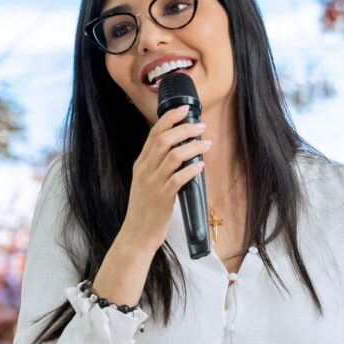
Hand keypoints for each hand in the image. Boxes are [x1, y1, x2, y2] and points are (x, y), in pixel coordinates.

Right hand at [121, 104, 210, 253]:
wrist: (136, 234)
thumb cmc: (144, 210)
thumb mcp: (145, 183)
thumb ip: (156, 167)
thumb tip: (179, 151)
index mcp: (140, 164)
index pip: (154, 134)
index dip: (170, 118)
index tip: (185, 109)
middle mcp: (144, 170)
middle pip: (164, 140)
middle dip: (185, 129)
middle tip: (201, 126)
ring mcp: (153, 184)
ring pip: (174, 156)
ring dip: (193, 147)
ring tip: (206, 144)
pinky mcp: (163, 198)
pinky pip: (179, 178)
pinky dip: (192, 169)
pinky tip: (201, 166)